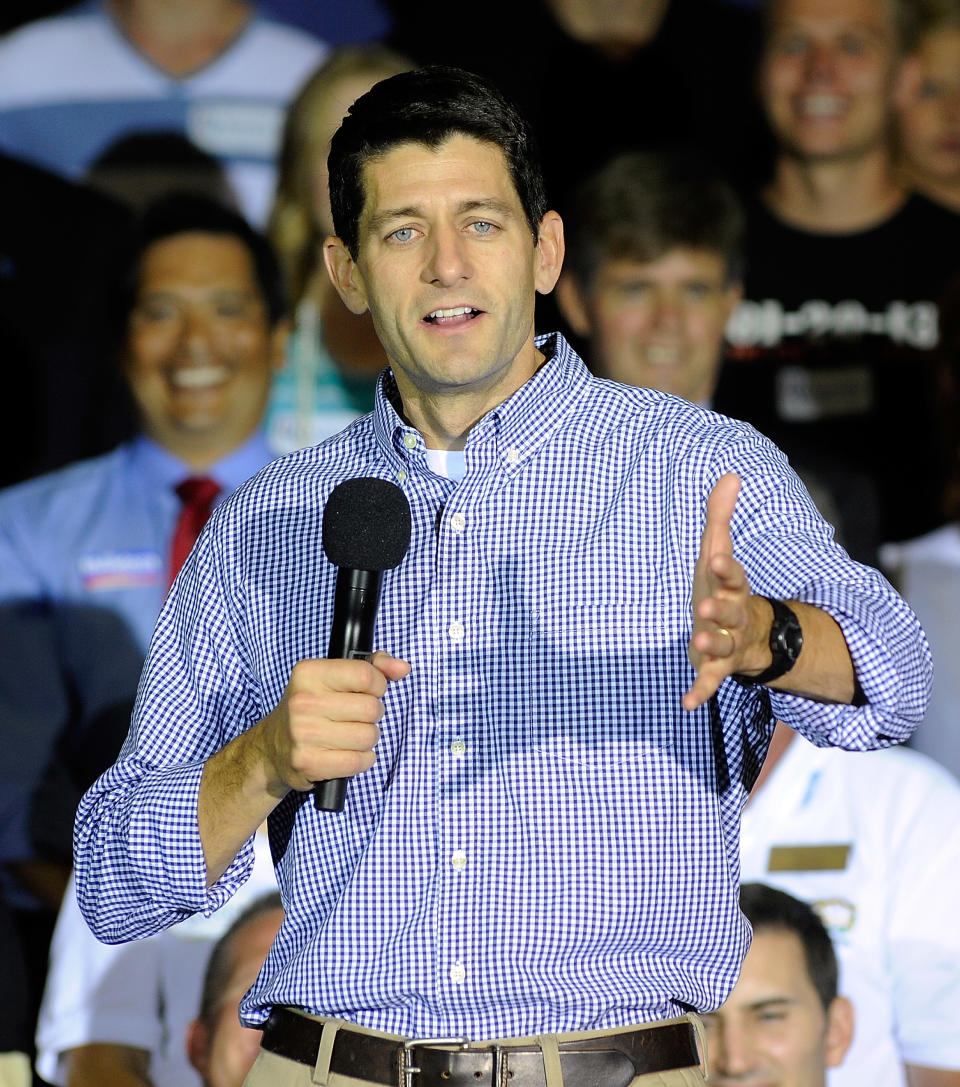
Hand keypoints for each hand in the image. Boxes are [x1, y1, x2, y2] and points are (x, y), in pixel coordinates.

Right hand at [259, 651, 409, 793]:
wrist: (273, 748)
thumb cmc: (313, 708)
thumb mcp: (334, 678)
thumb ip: (373, 667)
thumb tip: (402, 668)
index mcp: (309, 673)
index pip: (365, 675)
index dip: (378, 685)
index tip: (369, 691)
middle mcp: (303, 702)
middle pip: (371, 708)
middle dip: (373, 715)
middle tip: (357, 717)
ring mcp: (303, 734)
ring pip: (368, 736)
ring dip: (368, 739)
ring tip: (351, 736)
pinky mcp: (308, 762)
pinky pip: (359, 761)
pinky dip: (362, 759)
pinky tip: (347, 753)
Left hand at [684, 474, 767, 710]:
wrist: (748, 635)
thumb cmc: (724, 588)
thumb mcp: (718, 553)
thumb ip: (720, 517)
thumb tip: (729, 474)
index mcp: (732, 586)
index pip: (731, 574)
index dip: (725, 567)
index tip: (716, 556)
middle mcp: (734, 615)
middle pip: (731, 612)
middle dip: (719, 610)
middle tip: (704, 607)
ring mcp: (728, 643)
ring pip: (723, 646)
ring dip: (711, 645)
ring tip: (697, 642)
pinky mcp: (717, 667)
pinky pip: (711, 681)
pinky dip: (701, 692)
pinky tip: (687, 703)